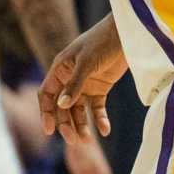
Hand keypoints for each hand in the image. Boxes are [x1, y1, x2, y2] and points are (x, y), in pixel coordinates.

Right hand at [39, 21, 126, 146]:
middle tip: (74, 140)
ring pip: (79, 110)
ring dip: (82, 125)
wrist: (127, 33)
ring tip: (88, 141)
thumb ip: (75, 84)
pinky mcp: (101, 88)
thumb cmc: (102, 41)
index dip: (46, 112)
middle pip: (62, 107)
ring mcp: (85, 84)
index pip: (47, 94)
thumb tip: (62, 106)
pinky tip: (105, 130)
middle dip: (66, 124)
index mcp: (60, 70)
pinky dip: (100, 119)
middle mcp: (70, 79)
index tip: (49, 130)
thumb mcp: (87, 62)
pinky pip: (97, 108)